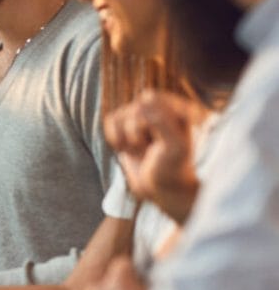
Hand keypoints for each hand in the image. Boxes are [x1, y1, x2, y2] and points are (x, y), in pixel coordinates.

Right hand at [104, 90, 201, 223]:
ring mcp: (142, 118)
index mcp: (179, 109)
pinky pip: (110, 121)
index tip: (160, 141)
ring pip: (120, 115)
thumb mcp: (175, 146)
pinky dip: (115, 139)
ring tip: (141, 151)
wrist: (162, 190)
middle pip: (134, 108)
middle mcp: (161, 110)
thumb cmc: (173, 169)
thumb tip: (140, 106)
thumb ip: (161, 122)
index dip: (148, 121)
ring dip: (126, 139)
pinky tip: (129, 150)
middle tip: (149, 148)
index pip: (150, 99)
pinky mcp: (126, 127)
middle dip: (136, 131)